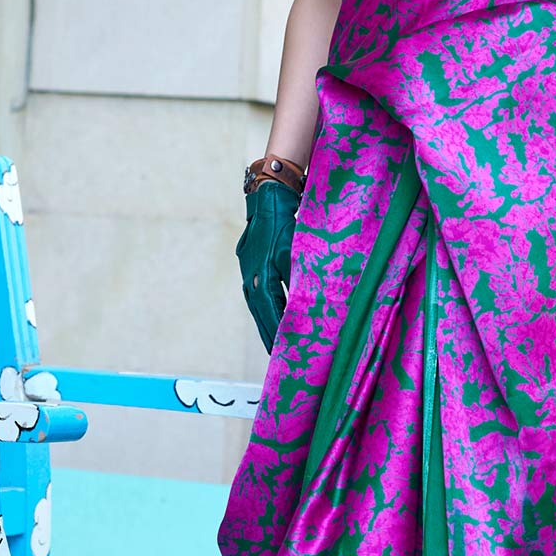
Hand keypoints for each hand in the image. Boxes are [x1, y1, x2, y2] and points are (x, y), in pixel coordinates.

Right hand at [237, 178, 298, 352]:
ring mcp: (247, 271)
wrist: (267, 199)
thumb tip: (309, 301)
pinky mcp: (248, 265)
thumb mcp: (296, 251)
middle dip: (268, 334)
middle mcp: (250, 277)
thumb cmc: (286, 224)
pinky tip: (268, 316)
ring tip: (271, 343)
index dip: (276, 331)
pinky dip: (262, 308)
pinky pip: (255, 294)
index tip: (282, 350)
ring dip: (264, 323)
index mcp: (261, 276)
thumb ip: (300, 277)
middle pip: (260, 312)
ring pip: (255, 305)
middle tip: (275, 356)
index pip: (270, 311)